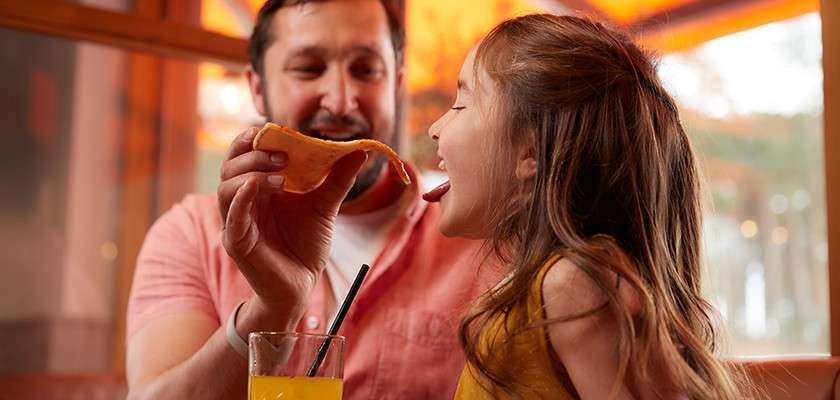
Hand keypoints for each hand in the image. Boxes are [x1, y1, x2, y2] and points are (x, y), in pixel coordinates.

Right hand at [218, 127, 366, 322]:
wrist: (302, 286)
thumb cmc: (306, 246)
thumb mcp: (325, 206)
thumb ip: (338, 179)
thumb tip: (361, 150)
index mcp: (259, 188)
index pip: (245, 154)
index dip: (255, 138)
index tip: (275, 129)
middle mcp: (243, 201)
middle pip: (231, 165)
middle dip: (253, 152)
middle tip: (283, 154)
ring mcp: (237, 222)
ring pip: (226, 187)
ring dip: (250, 173)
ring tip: (279, 173)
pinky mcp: (237, 243)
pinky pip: (233, 217)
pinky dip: (241, 198)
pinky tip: (255, 185)